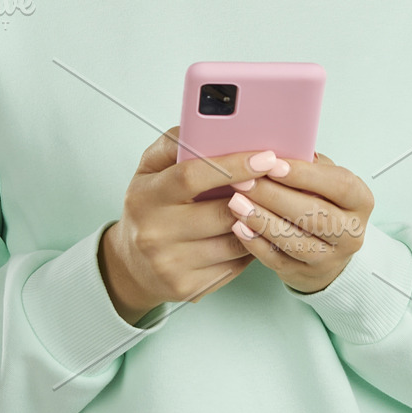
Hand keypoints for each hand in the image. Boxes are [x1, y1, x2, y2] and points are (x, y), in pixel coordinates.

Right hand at [99, 126, 280, 323]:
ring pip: (234, 240)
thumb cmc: (149, 207)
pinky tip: (255, 231)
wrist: (131, 265)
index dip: (233, 165)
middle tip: (280, 182)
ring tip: (271, 205)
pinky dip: (251, 246)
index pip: (192, 176)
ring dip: (258, 222)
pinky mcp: (188, 287)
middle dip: (256, 196)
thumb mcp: (149, 169)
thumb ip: (175, 143)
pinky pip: (234, 264)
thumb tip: (208, 125)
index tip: (266, 157)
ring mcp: (170, 263)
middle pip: (220, 212)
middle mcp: (154, 232)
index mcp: (145, 196)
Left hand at [226, 152, 373, 294]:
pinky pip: (278, 260)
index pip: (338, 186)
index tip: (272, 164)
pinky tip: (239, 227)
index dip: (304, 175)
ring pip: (294, 241)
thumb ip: (308, 165)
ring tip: (236, 203)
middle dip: (274, 196)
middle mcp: (351, 233)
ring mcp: (330, 259)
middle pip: (314, 215)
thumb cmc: (322, 202)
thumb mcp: (324, 180)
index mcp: (360, 202)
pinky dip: (256, 244)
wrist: (329, 250)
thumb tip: (276, 153)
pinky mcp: (305, 275)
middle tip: (244, 182)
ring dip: (262, 221)